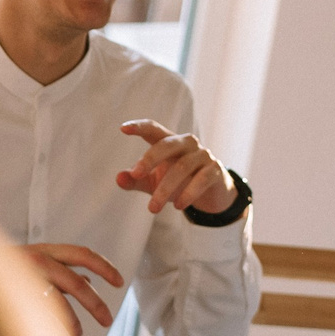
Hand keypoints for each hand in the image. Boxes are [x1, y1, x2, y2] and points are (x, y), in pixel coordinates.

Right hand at [23, 243, 122, 335]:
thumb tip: (87, 279)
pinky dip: (52, 323)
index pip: (83, 254)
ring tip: (78, 334)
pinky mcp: (15, 295)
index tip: (120, 282)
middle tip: (107, 320)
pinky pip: (40, 312)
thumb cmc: (6, 269)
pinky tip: (56, 334)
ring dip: (73, 320)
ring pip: (58, 302)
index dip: (104, 267)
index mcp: (47, 250)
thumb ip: (61, 270)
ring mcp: (25, 277)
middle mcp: (38, 260)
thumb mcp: (35, 262)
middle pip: (76, 283)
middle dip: (95, 304)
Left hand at [116, 119, 236, 215]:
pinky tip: (178, 206)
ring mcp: (203, 155)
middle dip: (150, 159)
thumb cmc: (177, 182)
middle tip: (136, 174)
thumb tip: (118, 179)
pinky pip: (202, 179)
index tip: (123, 128)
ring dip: (165, 189)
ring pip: (181, 167)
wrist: (210, 195)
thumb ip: (136, 179)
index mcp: (169, 141)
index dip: (139, 127)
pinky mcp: (216, 170)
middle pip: (167, 144)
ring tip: (153, 208)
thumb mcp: (153, 182)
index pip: (153, 129)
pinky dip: (189, 193)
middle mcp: (187, 143)